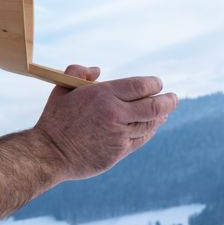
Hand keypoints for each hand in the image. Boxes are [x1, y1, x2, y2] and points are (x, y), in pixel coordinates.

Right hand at [34, 64, 177, 181]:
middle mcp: (115, 114)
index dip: (154, 84)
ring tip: (164, 112)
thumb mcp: (62, 88)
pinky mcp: (119, 152)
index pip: (141, 86)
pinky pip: (141, 139)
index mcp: (103, 95)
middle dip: (168, 101)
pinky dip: (149, 131)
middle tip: (173, 98)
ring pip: (150, 124)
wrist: (49, 153)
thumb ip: (78, 72)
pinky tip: (151, 127)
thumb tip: (98, 71)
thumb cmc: (54, 120)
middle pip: (154, 105)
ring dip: (160, 117)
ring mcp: (119, 134)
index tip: (157, 84)